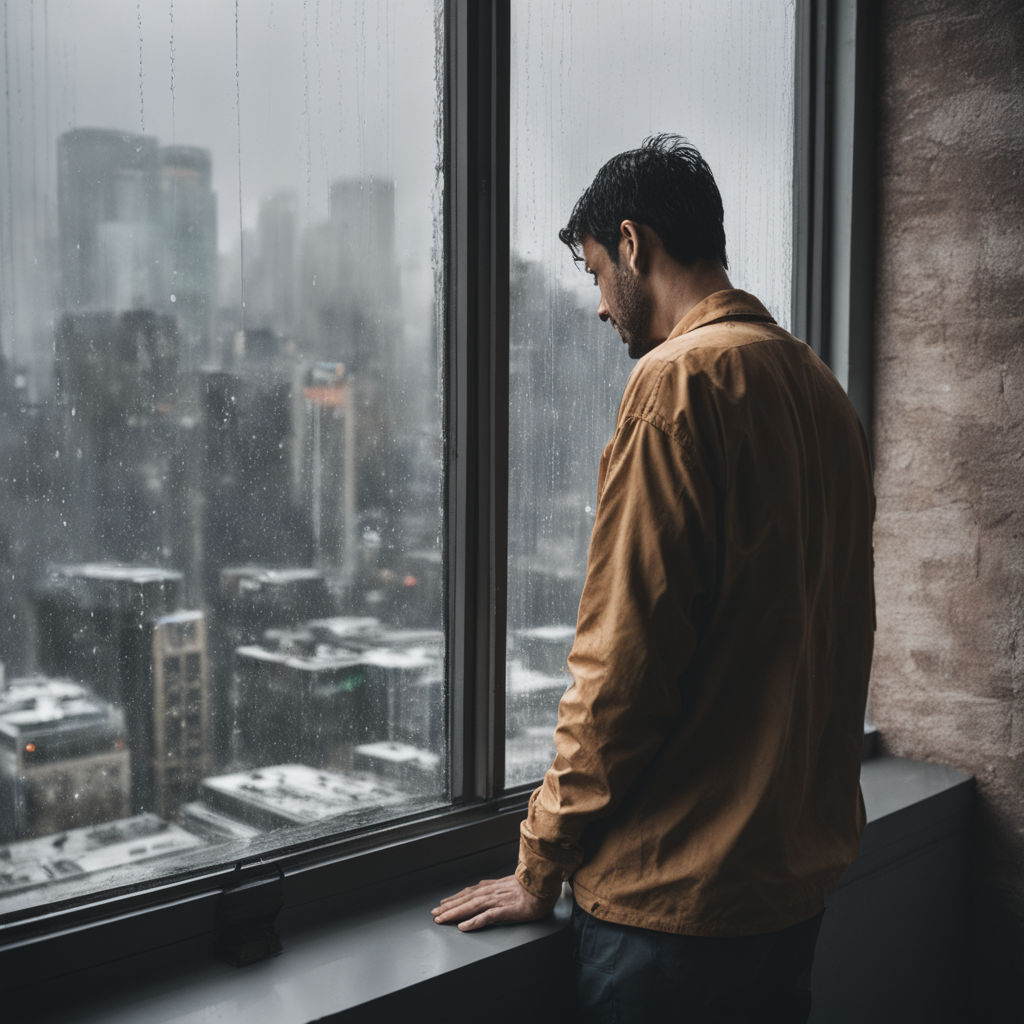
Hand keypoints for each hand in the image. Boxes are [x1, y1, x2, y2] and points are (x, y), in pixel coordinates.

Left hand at [431, 874, 556, 931]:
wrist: (543, 885)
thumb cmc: (530, 886)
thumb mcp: (508, 883)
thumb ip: (495, 886)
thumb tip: (482, 885)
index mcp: (492, 886)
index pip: (468, 892)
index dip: (454, 898)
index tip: (442, 903)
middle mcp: (491, 892)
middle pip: (465, 900)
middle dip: (448, 907)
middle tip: (434, 913)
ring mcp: (497, 901)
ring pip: (471, 907)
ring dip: (454, 913)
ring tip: (441, 919)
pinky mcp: (505, 911)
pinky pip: (486, 917)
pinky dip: (473, 922)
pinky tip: (464, 927)